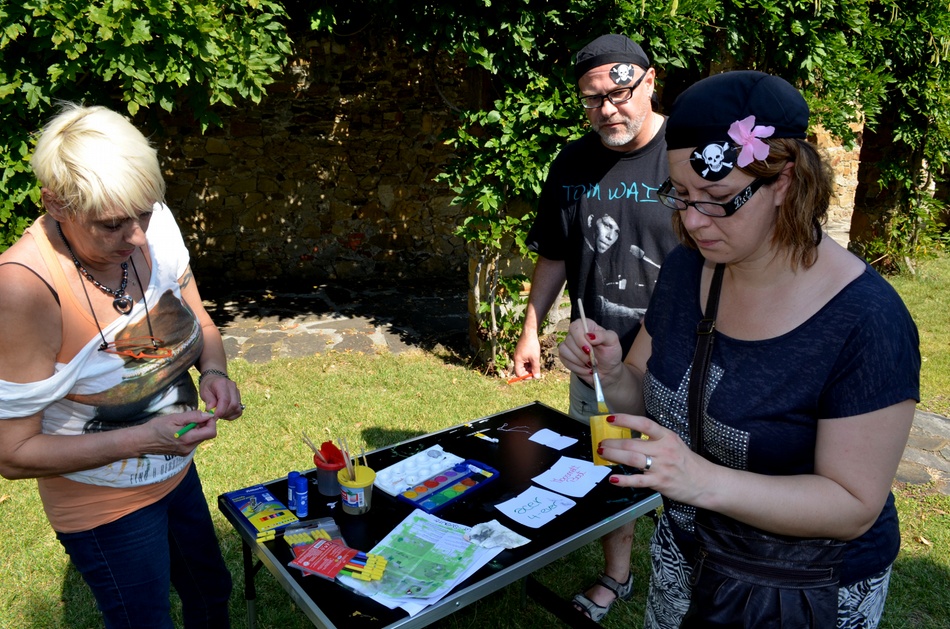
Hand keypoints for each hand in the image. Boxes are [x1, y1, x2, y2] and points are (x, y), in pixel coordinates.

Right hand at [141, 410, 217, 455]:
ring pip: (200, 438)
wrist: (142, 440)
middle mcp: (189, 448)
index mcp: (187, 439)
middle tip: (192, 417)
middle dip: (204, 425)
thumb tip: (208, 415)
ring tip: (184, 423)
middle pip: (206, 435)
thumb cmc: (156, 427)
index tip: (204, 415)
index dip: (211, 422)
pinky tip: (181, 430)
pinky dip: (192, 434)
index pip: (211, 432)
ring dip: (197, 429)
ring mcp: (186, 452)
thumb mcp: (175, 418)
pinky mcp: (182, 452)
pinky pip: (193, 442)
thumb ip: (193, 417)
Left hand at [199, 373, 244, 419]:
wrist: (215, 379)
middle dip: (224, 413)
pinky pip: (239, 410)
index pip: (225, 399)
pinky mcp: (239, 398)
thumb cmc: (208, 386)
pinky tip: (225, 414)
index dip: (221, 410)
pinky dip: (232, 415)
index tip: (214, 416)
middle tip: (215, 415)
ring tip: (219, 414)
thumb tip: (211, 410)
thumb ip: (209, 400)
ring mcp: (237, 392)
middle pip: (233, 405)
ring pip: (237, 408)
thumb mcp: (204, 391)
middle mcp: (232, 387)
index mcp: (222, 384)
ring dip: (228, 415)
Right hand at [512, 333, 540, 378]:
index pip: (519, 373)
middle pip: (521, 370)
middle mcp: (517, 359)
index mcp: (517, 361)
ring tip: (537, 362)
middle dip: (529, 371)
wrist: (529, 333)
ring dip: (530, 366)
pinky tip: (535, 358)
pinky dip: (530, 362)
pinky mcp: (521, 352)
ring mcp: (519, 355)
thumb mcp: (535, 358)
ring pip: (524, 365)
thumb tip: (537, 377)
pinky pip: (525, 360)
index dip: (526, 376)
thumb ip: (535, 368)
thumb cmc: (531, 345)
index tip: (534, 375)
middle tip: (537, 370)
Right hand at [558, 319, 623, 384]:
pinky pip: (564, 360)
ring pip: (564, 350)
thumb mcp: (612, 342)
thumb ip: (603, 336)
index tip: (589, 349)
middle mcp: (576, 334)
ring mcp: (569, 345)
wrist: (608, 369)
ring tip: (590, 365)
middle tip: (594, 361)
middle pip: (569, 340)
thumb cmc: (611, 353)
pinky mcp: (565, 356)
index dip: (580, 338)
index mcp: (587, 326)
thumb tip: (589, 335)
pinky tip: (586, 369)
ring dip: (578, 361)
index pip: (575, 326)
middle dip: (581, 354)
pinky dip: (576, 367)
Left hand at [598, 413, 712, 505]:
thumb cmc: (687, 462)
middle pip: (632, 444)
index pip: (644, 424)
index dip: (625, 420)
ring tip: (602, 454)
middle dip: (612, 443)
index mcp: (667, 437)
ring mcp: (661, 467)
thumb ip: (654, 439)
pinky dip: (623, 480)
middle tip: (601, 443)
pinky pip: (638, 481)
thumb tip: (629, 436)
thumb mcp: (674, 443)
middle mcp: (663, 450)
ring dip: (613, 456)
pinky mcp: (660, 482)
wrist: (706, 483)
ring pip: (632, 459)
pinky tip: (613, 478)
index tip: (610, 419)